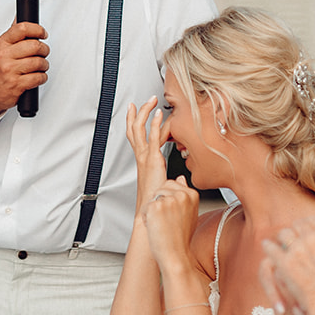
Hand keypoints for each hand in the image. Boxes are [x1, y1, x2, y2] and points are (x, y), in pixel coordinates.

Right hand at [0, 20, 47, 118]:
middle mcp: (4, 55)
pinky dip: (42, 77)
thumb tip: (19, 16)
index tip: (43, 33)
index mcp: (2, 43)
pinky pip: (38, 77)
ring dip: (44, 65)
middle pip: (35, 45)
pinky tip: (37, 77)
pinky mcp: (16, 84)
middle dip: (44, 50)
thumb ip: (13, 34)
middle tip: (43, 53)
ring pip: (39, 62)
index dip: (37, 29)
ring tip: (40, 66)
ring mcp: (10, 70)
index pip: (22, 28)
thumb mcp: (1, 48)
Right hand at [125, 97, 171, 211]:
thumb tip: (180, 177)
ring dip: (144, 113)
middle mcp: (142, 157)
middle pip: (133, 129)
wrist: (152, 212)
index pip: (136, 137)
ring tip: (150, 101)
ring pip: (139, 130)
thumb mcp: (166, 186)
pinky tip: (158, 115)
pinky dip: (154, 124)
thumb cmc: (157, 202)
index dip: (135, 123)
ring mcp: (145, 157)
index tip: (137, 111)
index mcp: (144, 161)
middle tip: (140, 101)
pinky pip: (152, 138)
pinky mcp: (152, 160)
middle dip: (137, 113)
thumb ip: (173, 179)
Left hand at [143, 176, 198, 272]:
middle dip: (159, 202)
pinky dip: (146, 218)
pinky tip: (156, 227)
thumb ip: (184, 195)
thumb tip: (180, 178)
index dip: (167, 200)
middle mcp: (183, 195)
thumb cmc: (180, 238)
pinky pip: (145, 206)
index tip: (173, 215)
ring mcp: (170, 199)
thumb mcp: (188, 213)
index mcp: (192, 194)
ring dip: (152, 210)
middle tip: (167, 221)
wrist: (176, 255)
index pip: (171, 183)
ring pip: (152, 196)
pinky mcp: (157, 206)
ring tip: (163, 224)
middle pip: (160, 187)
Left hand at [260, 218, 314, 314]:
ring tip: (279, 241)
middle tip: (291, 235)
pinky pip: (271, 247)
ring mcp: (298, 250)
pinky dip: (269, 246)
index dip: (306, 224)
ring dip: (282, 238)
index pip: (313, 221)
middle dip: (294, 231)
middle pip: (297, 225)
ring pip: (284, 233)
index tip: (303, 228)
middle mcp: (313, 239)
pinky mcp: (285, 262)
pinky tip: (267, 246)